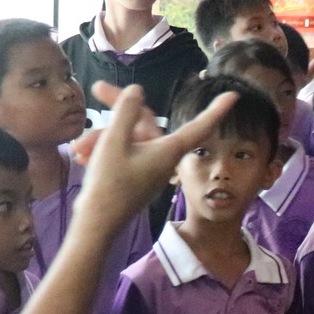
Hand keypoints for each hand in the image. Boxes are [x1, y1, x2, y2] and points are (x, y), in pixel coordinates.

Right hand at [72, 80, 238, 241]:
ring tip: (78, 148)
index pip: (199, 126)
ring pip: (128, 138)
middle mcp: (162, 157)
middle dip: (117, 110)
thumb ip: (125, 112)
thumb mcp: (113, 141)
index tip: (234, 95)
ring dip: (102, 138)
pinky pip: (123, 152)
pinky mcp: (136, 174)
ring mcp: (149, 167)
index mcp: (167, 150)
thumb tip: (137, 90)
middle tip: (97, 89)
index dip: (216, 109)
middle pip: (145, 122)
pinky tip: (81, 155)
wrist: (96, 224)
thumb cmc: (108, 185)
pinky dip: (104, 150)